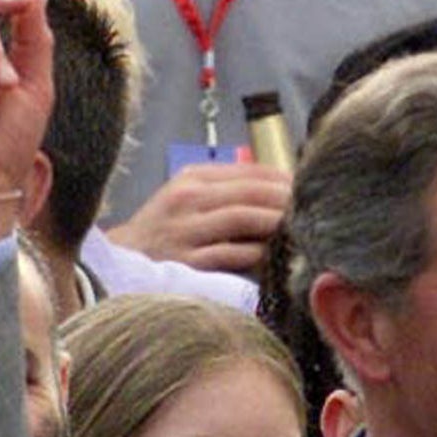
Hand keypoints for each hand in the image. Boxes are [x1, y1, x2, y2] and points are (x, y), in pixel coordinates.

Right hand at [105, 162, 291, 274]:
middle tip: (314, 210)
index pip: (249, 171)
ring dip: (277, 223)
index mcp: (192, 179)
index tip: (309, 189)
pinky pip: (231, 253)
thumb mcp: (186, 200)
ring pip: (243, 218)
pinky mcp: (186, 261)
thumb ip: (224, 193)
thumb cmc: (161, 234)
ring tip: (301, 231)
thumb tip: (278, 192)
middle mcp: (187, 199)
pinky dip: (257, 254)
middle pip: (250, 191)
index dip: (284, 179)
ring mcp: (185, 230)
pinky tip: (275, 257)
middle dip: (287, 199)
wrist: (121, 265)